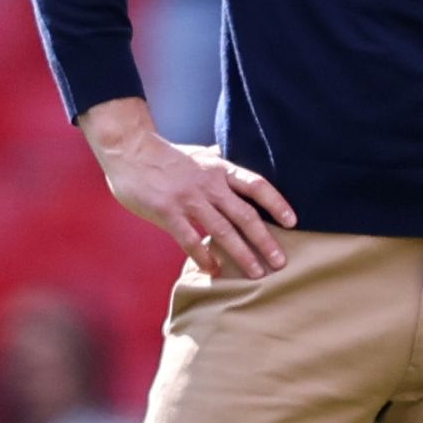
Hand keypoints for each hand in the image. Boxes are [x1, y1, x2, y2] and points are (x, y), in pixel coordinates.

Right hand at [84, 99, 293, 277]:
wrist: (129, 149)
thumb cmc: (165, 154)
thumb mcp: (199, 154)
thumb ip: (217, 161)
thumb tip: (230, 155)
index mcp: (220, 169)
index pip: (257, 185)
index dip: (277, 204)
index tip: (293, 222)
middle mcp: (210, 185)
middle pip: (246, 215)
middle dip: (265, 241)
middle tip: (281, 262)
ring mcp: (189, 199)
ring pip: (223, 231)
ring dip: (242, 254)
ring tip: (257, 273)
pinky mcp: (167, 212)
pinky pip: (190, 239)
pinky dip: (204, 256)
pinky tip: (215, 270)